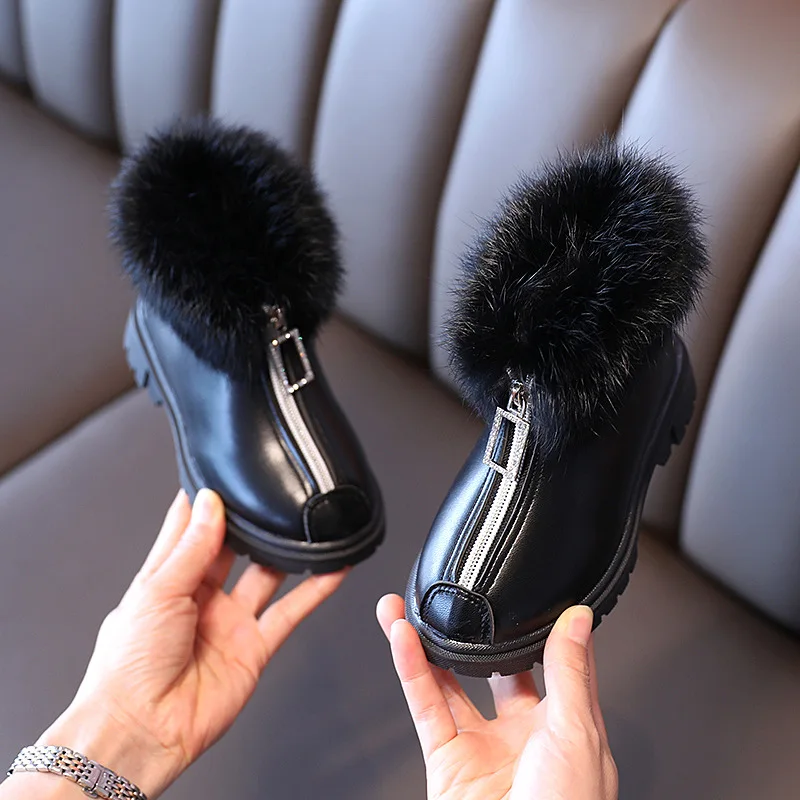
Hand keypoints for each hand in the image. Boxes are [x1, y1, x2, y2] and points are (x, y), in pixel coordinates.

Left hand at [24, 490, 345, 798]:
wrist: (142, 729)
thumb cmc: (128, 666)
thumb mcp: (157, 590)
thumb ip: (192, 547)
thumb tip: (209, 503)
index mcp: (167, 578)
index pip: (188, 528)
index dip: (205, 501)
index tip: (223, 473)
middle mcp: (200, 597)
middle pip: (231, 548)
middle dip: (249, 522)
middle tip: (270, 493)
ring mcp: (229, 621)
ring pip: (267, 575)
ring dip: (285, 551)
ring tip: (304, 522)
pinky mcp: (254, 646)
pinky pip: (291, 611)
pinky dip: (315, 590)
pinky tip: (334, 568)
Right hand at [377, 596, 617, 799]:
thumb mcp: (577, 734)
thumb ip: (570, 673)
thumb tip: (578, 620)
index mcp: (567, 730)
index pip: (558, 666)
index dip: (546, 630)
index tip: (537, 594)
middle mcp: (524, 736)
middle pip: (497, 670)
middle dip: (481, 636)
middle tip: (467, 598)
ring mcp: (484, 747)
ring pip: (451, 682)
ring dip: (429, 642)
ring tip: (410, 605)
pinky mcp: (448, 760)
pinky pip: (426, 705)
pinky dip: (411, 668)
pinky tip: (402, 636)